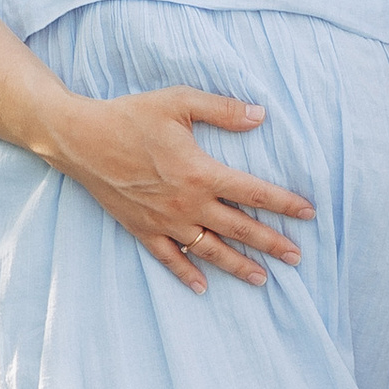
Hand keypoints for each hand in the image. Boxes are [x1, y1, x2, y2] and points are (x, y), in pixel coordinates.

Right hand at [48, 86, 313, 293]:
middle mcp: (187, 203)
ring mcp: (164, 221)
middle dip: (271, 243)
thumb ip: (222, 110)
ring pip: (209, 250)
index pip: (253, 192)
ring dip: (237, 265)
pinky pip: (169, 258)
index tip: (308, 214)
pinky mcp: (142, 229)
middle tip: (297, 258)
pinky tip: (203, 286)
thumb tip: (260, 115)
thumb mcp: (178, 102)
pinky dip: (186, 273)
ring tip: (262, 279)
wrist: (79, 139)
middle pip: (239, 228)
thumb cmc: (130, 116)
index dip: (284, 204)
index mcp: (200, 173)